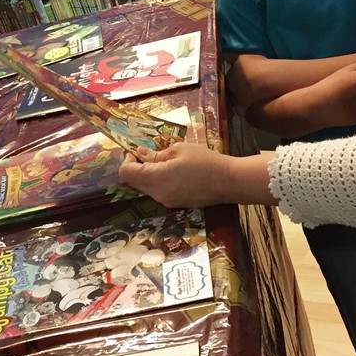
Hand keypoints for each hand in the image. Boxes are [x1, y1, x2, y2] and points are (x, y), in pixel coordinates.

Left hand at [118, 142, 250, 208]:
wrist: (228, 181)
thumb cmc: (204, 161)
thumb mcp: (178, 150)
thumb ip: (156, 154)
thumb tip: (140, 153)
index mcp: (157, 179)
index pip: (126, 173)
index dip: (127, 160)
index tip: (136, 150)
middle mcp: (158, 194)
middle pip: (133, 182)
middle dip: (135, 167)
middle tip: (147, 153)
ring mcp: (166, 201)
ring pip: (145, 188)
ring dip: (146, 175)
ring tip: (162, 161)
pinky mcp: (175, 204)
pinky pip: (157, 192)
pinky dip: (156, 182)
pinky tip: (171, 172)